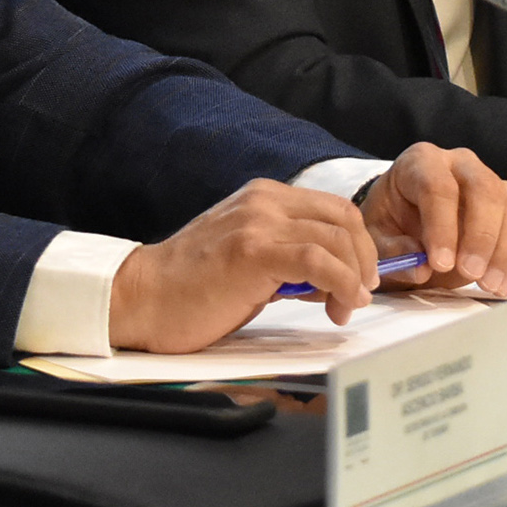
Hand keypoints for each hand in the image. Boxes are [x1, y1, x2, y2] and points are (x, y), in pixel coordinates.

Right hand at [109, 179, 376, 352]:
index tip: (362, 278)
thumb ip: (290, 262)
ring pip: (336, 237)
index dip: (359, 244)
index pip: (334, 208)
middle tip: (361, 295)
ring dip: (354, 277)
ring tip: (346, 308)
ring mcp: (257, 222)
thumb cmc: (191, 289)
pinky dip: (341, 282)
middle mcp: (263, 201)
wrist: (142, 298)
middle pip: (344, 218)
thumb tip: (336, 281)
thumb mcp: (250, 263)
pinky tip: (340, 304)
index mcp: (263, 198)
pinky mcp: (252, 251)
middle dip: (364, 259)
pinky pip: (317, 259)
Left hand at [357, 143, 506, 295]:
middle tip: (471, 273)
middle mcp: (460, 165)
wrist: (407, 226)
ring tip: (489, 284)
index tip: (440, 262)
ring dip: (505, 250)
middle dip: (481, 235)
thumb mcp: (376, 238)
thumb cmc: (391, 225)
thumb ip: (393, 251)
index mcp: (421, 162)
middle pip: (484, 189)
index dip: (442, 226)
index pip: (438, 186)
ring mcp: (492, 183)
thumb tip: (420, 267)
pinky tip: (502, 283)